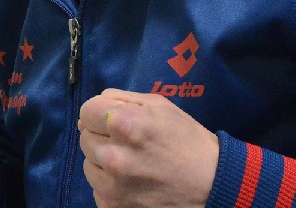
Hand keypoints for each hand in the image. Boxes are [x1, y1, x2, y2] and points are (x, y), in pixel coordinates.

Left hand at [78, 89, 218, 207]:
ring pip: (88, 163)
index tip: (114, 117)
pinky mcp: (112, 206)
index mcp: (125, 124)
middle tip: (128, 140)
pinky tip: (131, 179)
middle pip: (85, 137)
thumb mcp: (160, 105)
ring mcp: (111, 186)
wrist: (210, 183)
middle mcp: (113, 156)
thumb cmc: (186, 139)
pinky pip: (97, 187)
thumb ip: (123, 99)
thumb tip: (95, 105)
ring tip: (130, 160)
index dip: (100, 111)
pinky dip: (109, 182)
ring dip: (103, 159)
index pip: (87, 110)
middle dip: (102, 134)